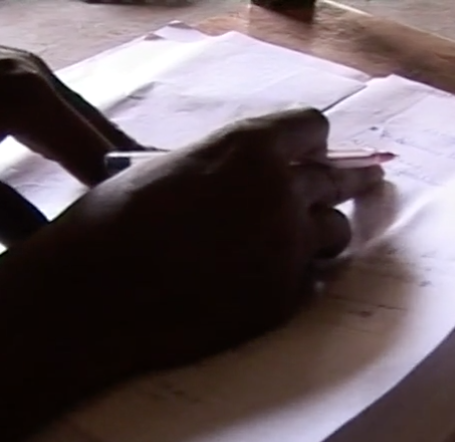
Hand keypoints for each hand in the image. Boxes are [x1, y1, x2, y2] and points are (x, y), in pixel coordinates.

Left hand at [0, 7, 145, 245]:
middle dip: (134, 177)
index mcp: (26, 97)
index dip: (130, 193)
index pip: (98, 153)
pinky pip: (66, 114)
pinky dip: (86, 146)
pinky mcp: (14, 74)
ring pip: (87, 123)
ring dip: (112, 161)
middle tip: (164, 224)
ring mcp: (30, 70)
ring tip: (140, 206)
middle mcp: (40, 76)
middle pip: (105, 134)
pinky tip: (95, 171)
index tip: (156, 232)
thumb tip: (50, 252)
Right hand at [68, 107, 383, 366]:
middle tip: (358, 184)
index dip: (308, 141)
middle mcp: (282, 192)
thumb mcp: (169, 168)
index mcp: (250, 147)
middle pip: (334, 180)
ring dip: (317, 234)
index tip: (309, 152)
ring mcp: (288, 249)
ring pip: (335, 232)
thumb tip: (249, 175)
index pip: (312, 128)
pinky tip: (265, 280)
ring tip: (292, 242)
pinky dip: (297, 277)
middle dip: (337, 182)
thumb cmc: (114, 222)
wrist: (96, 296)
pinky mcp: (284, 299)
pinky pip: (313, 280)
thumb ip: (224, 166)